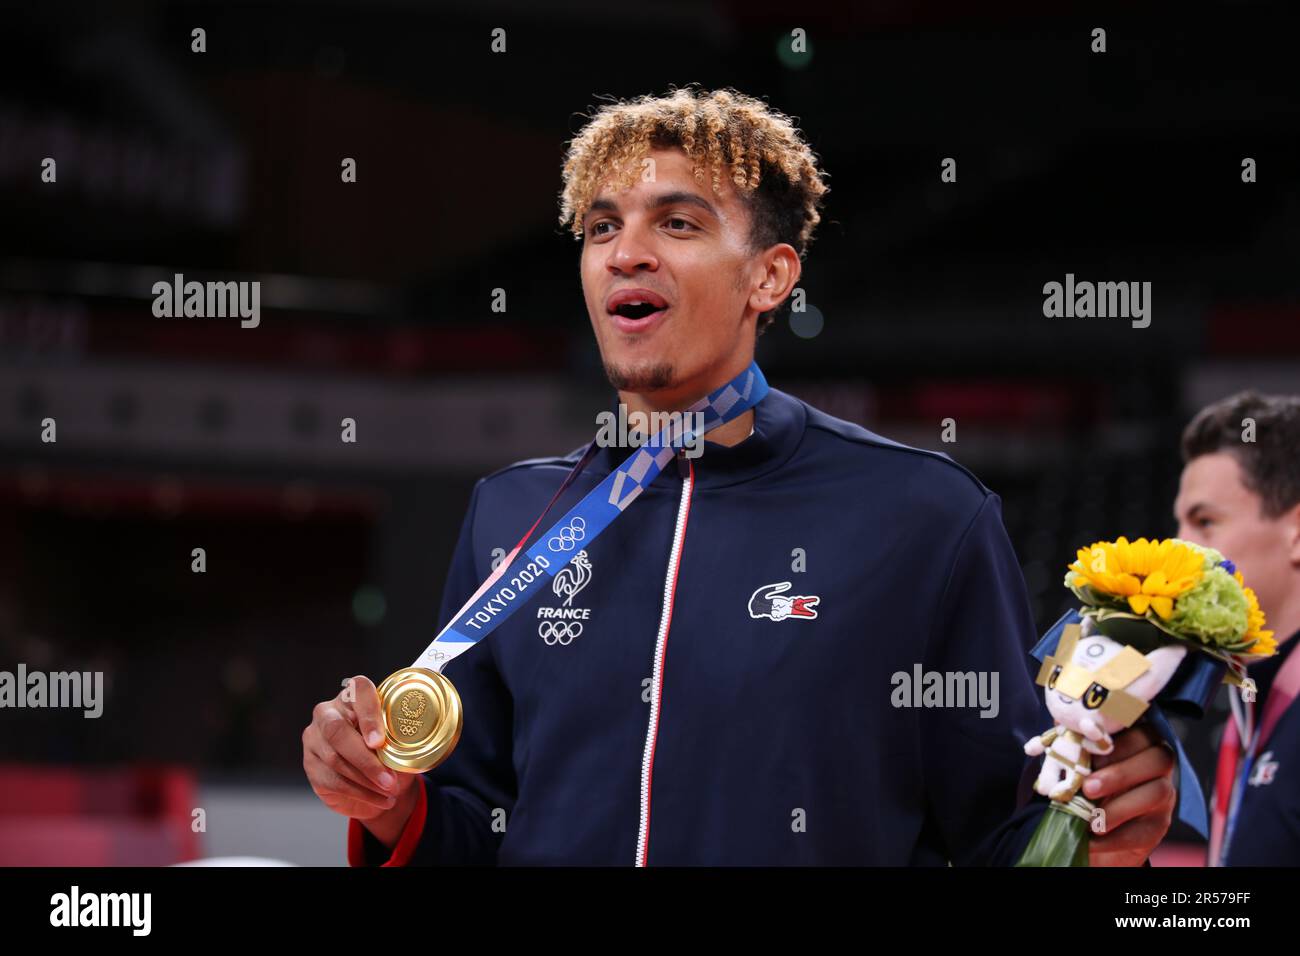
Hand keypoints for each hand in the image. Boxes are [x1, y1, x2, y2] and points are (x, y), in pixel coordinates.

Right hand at [303, 675, 417, 823]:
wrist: (378, 782)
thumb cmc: (391, 752)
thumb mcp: (399, 741)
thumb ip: (399, 736)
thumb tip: (410, 742)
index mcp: (354, 696)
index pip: (358, 692)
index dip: (368, 716)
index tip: (379, 742)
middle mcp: (328, 712)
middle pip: (338, 731)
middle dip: (366, 760)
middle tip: (390, 779)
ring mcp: (315, 738)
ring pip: (335, 760)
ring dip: (366, 781)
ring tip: (390, 791)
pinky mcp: (311, 765)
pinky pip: (333, 781)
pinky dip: (360, 793)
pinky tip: (380, 800)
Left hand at [1083, 722, 1175, 865]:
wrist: (1092, 824)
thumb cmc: (1083, 778)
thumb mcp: (1079, 759)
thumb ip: (1076, 745)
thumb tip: (1058, 730)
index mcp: (1141, 740)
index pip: (1142, 732)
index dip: (1118, 743)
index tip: (1088, 754)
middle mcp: (1159, 764)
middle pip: (1157, 759)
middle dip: (1120, 773)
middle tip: (1088, 788)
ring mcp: (1165, 794)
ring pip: (1157, 793)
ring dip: (1119, 807)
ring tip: (1089, 819)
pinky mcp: (1158, 825)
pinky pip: (1145, 830)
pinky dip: (1115, 838)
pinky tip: (1092, 839)